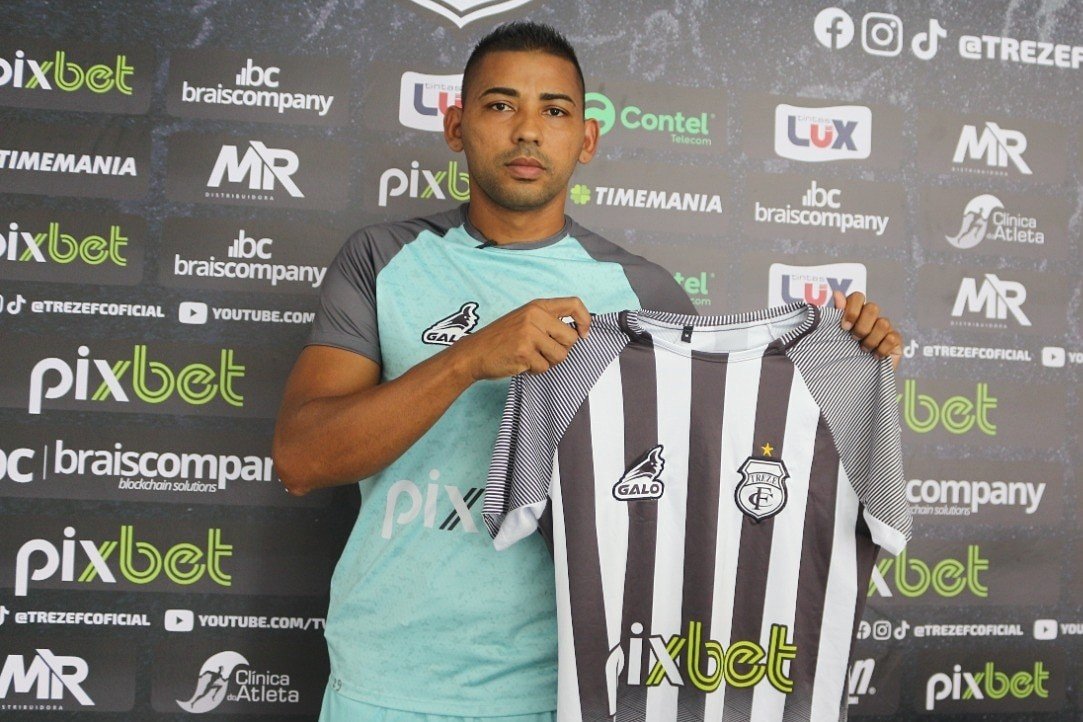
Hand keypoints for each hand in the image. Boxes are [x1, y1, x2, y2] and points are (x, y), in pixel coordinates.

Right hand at [447, 297, 590, 379]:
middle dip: (561, 350)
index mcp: (537, 306)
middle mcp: (535, 316)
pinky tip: (522, 363)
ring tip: (531, 357)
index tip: (583, 334)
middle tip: (544, 352)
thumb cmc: (500, 339)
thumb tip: (578, 333)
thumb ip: (547, 321)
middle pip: (571, 338)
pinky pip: (545, 367)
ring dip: (548, 362)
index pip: (574, 304)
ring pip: (561, 355)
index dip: (585, 320)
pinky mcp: (524, 352)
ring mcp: (529, 334)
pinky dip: (535, 370)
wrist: (474, 353)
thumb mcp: (524, 319)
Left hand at [832, 290, 902, 369]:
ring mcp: (885, 328)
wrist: (856, 377)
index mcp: (856, 311)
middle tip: (853, 339)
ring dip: (870, 340)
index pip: (858, 297)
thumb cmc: (844, 352)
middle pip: (872, 307)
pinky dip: (881, 349)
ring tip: (863, 350)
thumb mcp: (835, 334)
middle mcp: (872, 317)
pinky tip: (874, 356)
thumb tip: (837, 293)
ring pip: (883, 323)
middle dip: (861, 326)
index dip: (852, 309)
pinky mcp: (896, 340)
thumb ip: (836, 314)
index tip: (844, 327)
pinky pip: (892, 338)